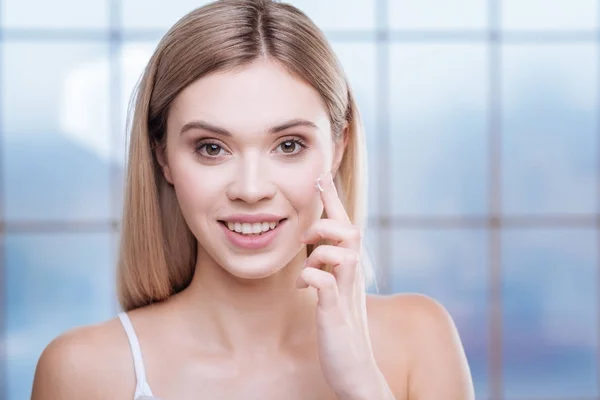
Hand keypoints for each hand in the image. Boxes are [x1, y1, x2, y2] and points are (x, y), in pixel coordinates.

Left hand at [297, 171, 392, 399]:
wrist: (355, 372)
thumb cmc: (341, 332)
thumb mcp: (334, 296)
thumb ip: (328, 273)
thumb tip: (313, 256)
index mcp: (349, 271)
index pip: (346, 228)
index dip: (333, 201)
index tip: (320, 176)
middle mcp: (353, 278)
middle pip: (352, 231)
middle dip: (330, 215)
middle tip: (308, 226)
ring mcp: (346, 296)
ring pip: (345, 253)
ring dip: (321, 247)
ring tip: (306, 257)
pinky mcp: (336, 314)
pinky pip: (327, 285)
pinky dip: (312, 276)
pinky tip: (302, 285)